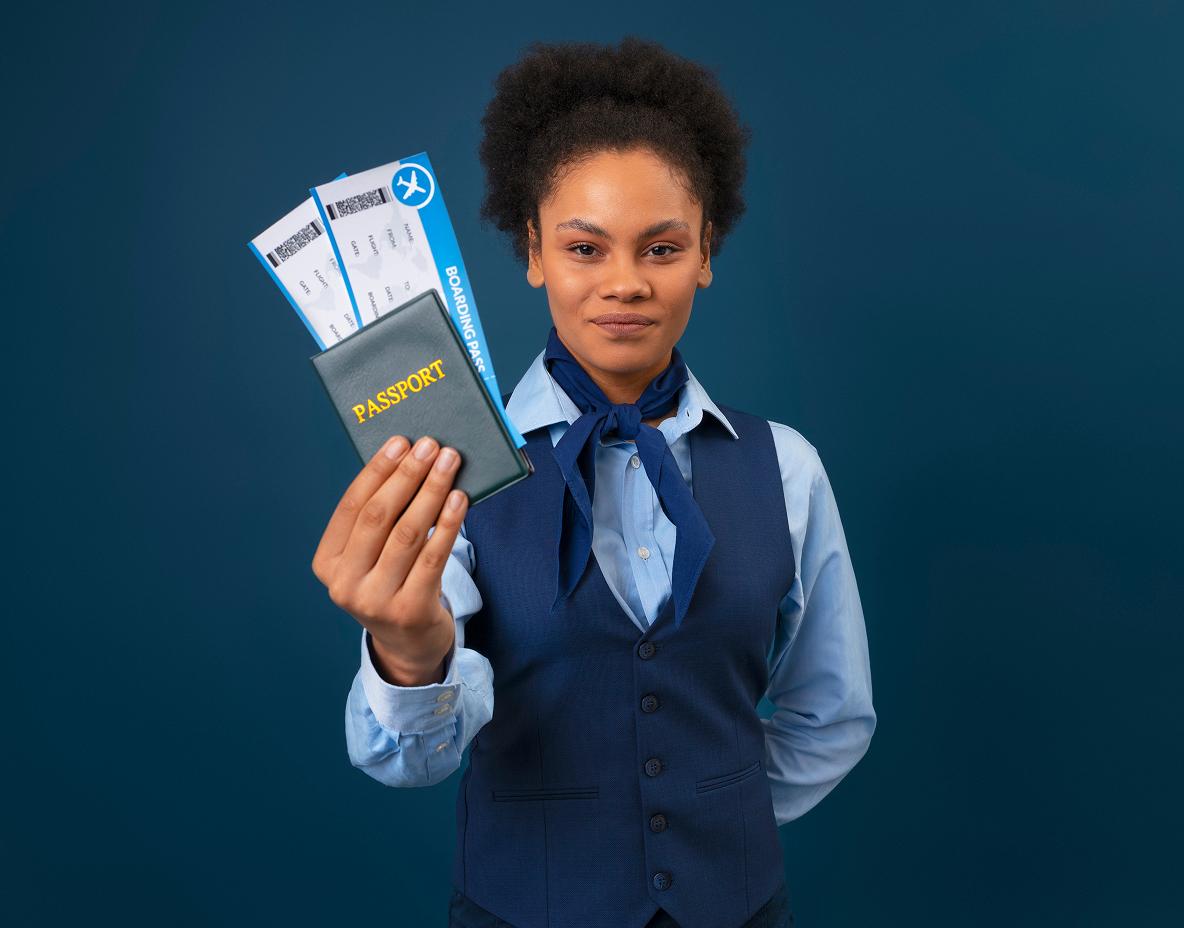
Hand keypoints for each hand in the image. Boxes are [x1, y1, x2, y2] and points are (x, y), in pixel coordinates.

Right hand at [311, 435, 467, 685]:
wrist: (409, 645)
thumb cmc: (392, 584)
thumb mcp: (372, 557)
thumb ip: (380, 519)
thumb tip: (410, 460)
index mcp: (327, 564)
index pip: (351, 507)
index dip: (377, 471)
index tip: (400, 442)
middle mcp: (344, 584)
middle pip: (379, 517)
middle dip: (407, 475)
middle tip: (430, 446)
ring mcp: (376, 601)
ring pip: (408, 533)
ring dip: (431, 491)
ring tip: (449, 463)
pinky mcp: (410, 611)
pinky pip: (433, 556)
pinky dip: (447, 523)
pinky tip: (459, 498)